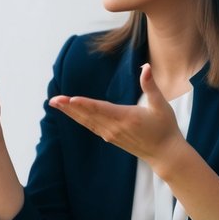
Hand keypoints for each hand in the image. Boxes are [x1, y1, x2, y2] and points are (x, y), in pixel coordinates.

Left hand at [49, 63, 184, 172]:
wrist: (165, 153)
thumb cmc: (165, 128)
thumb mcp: (161, 105)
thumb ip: (151, 85)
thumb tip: (145, 66)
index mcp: (126, 118)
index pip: (101, 109)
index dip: (85, 104)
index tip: (70, 100)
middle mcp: (115, 128)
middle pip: (88, 115)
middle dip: (69, 107)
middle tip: (53, 100)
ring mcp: (111, 134)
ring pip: (86, 121)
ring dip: (70, 113)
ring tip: (55, 104)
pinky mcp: (110, 137)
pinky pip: (90, 126)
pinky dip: (79, 118)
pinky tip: (70, 113)